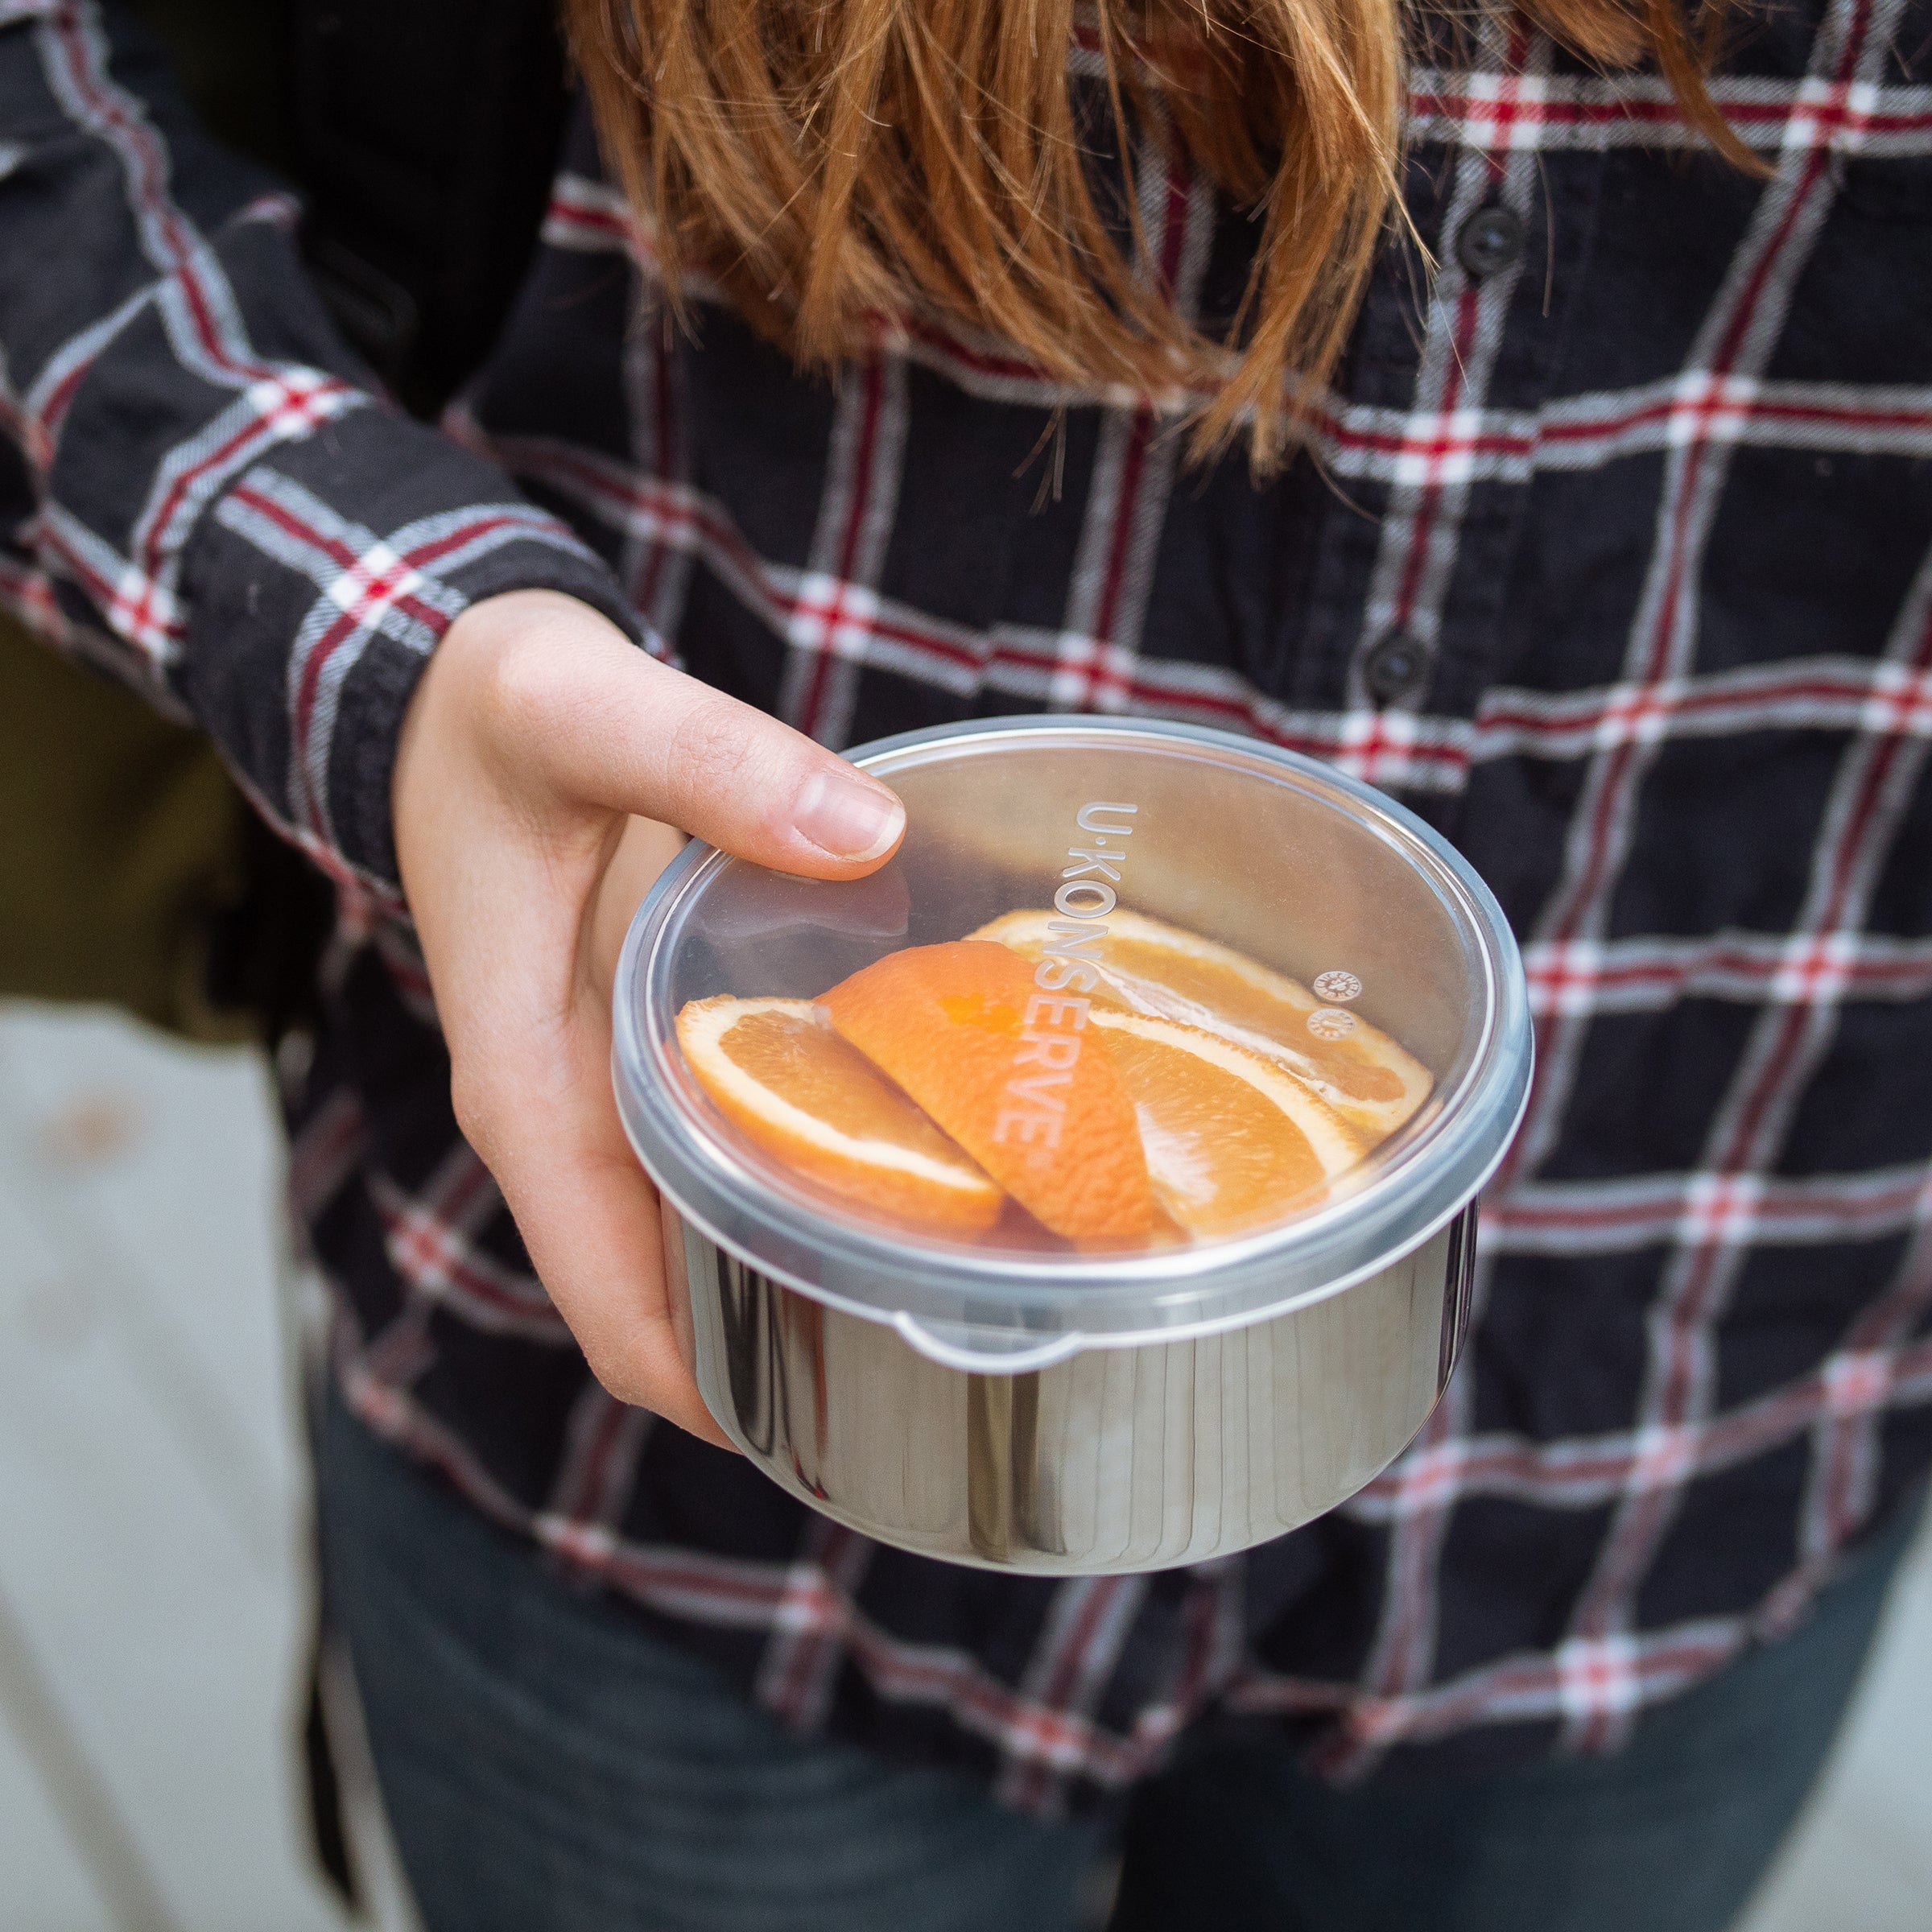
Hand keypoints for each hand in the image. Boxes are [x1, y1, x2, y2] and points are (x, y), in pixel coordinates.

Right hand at [392, 590, 904, 1443]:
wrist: (447, 692)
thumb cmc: (494, 713)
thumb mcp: (586, 711)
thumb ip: (711, 763)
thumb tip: (869, 837)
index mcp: (529, 1089)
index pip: (611, 1301)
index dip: (716, 1384)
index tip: (845, 1418)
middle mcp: (570, 1119)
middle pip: (673, 1300)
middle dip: (793, 1346)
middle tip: (958, 1344)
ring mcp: (609, 1095)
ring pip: (704, 1240)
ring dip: (809, 1274)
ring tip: (966, 1276)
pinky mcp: (650, 1051)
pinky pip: (732, 1153)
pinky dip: (812, 1174)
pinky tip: (926, 1151)